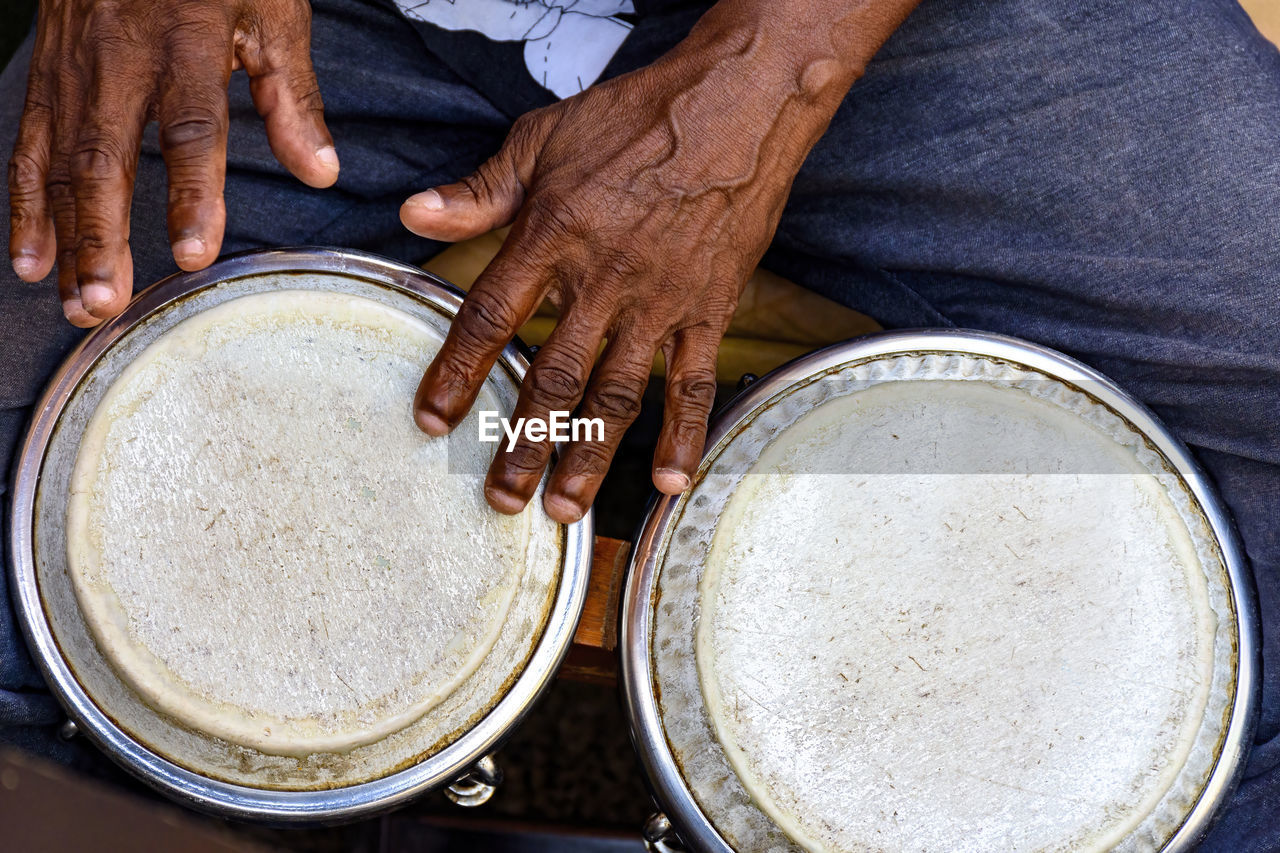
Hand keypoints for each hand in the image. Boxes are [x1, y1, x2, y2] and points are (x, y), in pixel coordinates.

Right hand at [8, 0, 338, 326]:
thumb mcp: (270, 11)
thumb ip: (291, 95)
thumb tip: (322, 172)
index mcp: (185, 42)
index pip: (189, 129)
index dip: (192, 194)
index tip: (194, 252)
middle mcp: (118, 58)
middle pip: (105, 158)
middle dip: (102, 236)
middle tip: (108, 302)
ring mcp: (74, 67)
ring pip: (60, 162)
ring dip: (65, 238)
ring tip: (77, 303)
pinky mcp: (48, 74)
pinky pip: (30, 145)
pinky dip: (25, 205)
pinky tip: (31, 258)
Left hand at [402, 0, 916, 522]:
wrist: (735, 106)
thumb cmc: (635, 119)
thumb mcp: (542, 139)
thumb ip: (481, 190)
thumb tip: (414, 214)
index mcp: (551, 236)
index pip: (490, 317)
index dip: (456, 373)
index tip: (431, 420)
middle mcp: (602, 281)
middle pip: (553, 379)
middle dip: (521, 444)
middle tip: (501, 500)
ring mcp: (659, 302)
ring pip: (618, 396)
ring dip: (588, 458)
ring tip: (564, 509)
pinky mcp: (709, 309)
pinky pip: (695, 383)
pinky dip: (684, 435)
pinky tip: (671, 481)